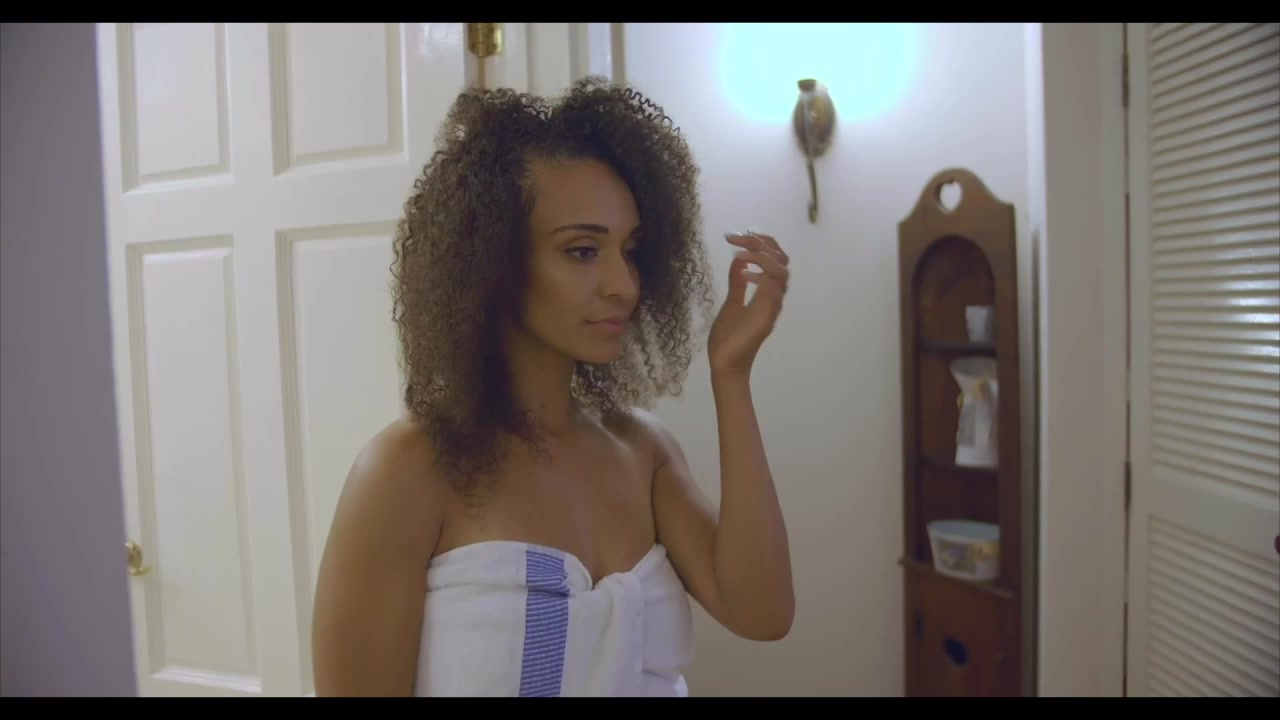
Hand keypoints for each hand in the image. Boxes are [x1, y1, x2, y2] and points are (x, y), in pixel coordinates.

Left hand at [708, 231, 789, 377]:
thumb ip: (737, 283)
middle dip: (761, 243)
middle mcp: (775, 297)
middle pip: (782, 259)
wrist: (725, 364)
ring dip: (761, 257)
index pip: (776, 257)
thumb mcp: (732, 303)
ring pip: (782, 272)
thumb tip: (738, 261)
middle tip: (736, 239)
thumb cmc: (729, 338)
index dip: (763, 241)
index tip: (741, 234)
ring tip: (740, 254)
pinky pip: (773, 290)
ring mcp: (772, 307)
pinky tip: (743, 273)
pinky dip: (761, 276)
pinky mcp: (766, 318)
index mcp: (768, 292)